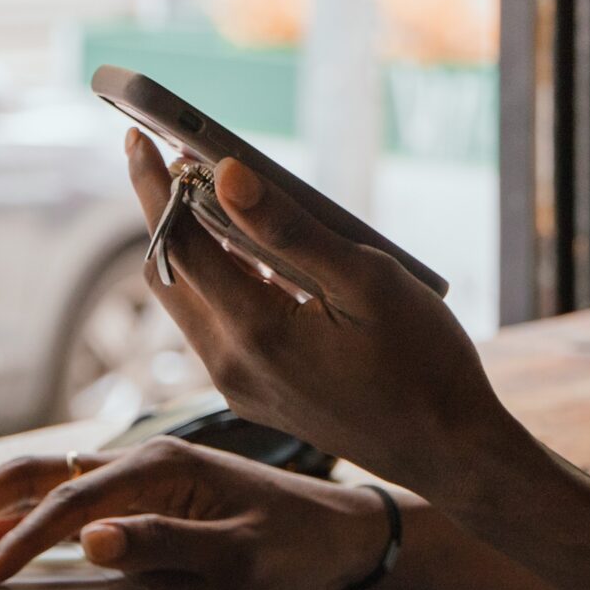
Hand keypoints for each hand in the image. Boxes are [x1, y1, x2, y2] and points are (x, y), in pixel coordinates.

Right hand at [0, 436, 392, 589]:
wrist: (349, 527)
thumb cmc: (301, 543)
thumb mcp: (245, 557)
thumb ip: (168, 545)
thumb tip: (92, 542)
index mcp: (163, 465)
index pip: (70, 503)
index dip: (20, 541)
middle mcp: (141, 458)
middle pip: (34, 472)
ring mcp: (139, 473)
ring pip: (40, 478)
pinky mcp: (142, 492)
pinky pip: (62, 494)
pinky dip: (13, 510)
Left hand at [123, 132, 518, 496]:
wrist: (452, 453)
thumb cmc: (424, 363)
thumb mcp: (367, 280)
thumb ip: (288, 228)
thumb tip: (225, 174)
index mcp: (255, 333)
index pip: (178, 243)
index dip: (155, 186)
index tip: (137, 136)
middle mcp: (232, 365)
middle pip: (168, 274)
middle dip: (160, 211)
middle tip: (163, 154)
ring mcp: (241, 387)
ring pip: (189, 302)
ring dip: (189, 246)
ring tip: (205, 193)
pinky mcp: (257, 396)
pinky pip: (217, 327)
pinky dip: (217, 280)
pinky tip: (247, 252)